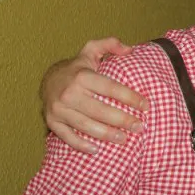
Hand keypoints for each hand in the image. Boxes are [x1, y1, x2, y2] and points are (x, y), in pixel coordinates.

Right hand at [41, 37, 147, 153]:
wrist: (47, 78)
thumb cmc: (78, 67)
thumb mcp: (92, 50)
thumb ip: (111, 44)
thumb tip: (130, 50)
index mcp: (82, 76)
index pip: (111, 88)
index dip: (130, 97)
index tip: (146, 105)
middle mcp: (69, 93)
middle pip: (100, 110)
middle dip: (122, 120)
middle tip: (139, 126)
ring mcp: (59, 109)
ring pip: (86, 125)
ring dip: (106, 135)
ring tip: (124, 139)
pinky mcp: (52, 122)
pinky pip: (67, 137)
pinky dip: (82, 145)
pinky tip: (97, 149)